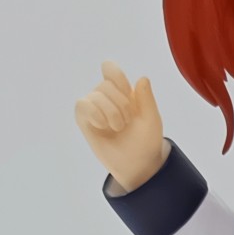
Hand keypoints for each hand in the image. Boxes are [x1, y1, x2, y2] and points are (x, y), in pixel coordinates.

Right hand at [74, 61, 164, 192]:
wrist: (137, 165)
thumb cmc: (146, 141)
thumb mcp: (152, 119)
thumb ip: (147, 99)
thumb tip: (141, 78)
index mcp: (122, 91)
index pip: (109, 69)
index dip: (117, 77)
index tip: (127, 92)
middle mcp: (105, 97)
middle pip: (105, 84)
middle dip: (120, 104)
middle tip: (128, 122)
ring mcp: (94, 108)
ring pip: (95, 95)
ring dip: (111, 111)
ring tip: (118, 127)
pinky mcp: (85, 121)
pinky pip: (81, 105)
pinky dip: (94, 113)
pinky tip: (103, 124)